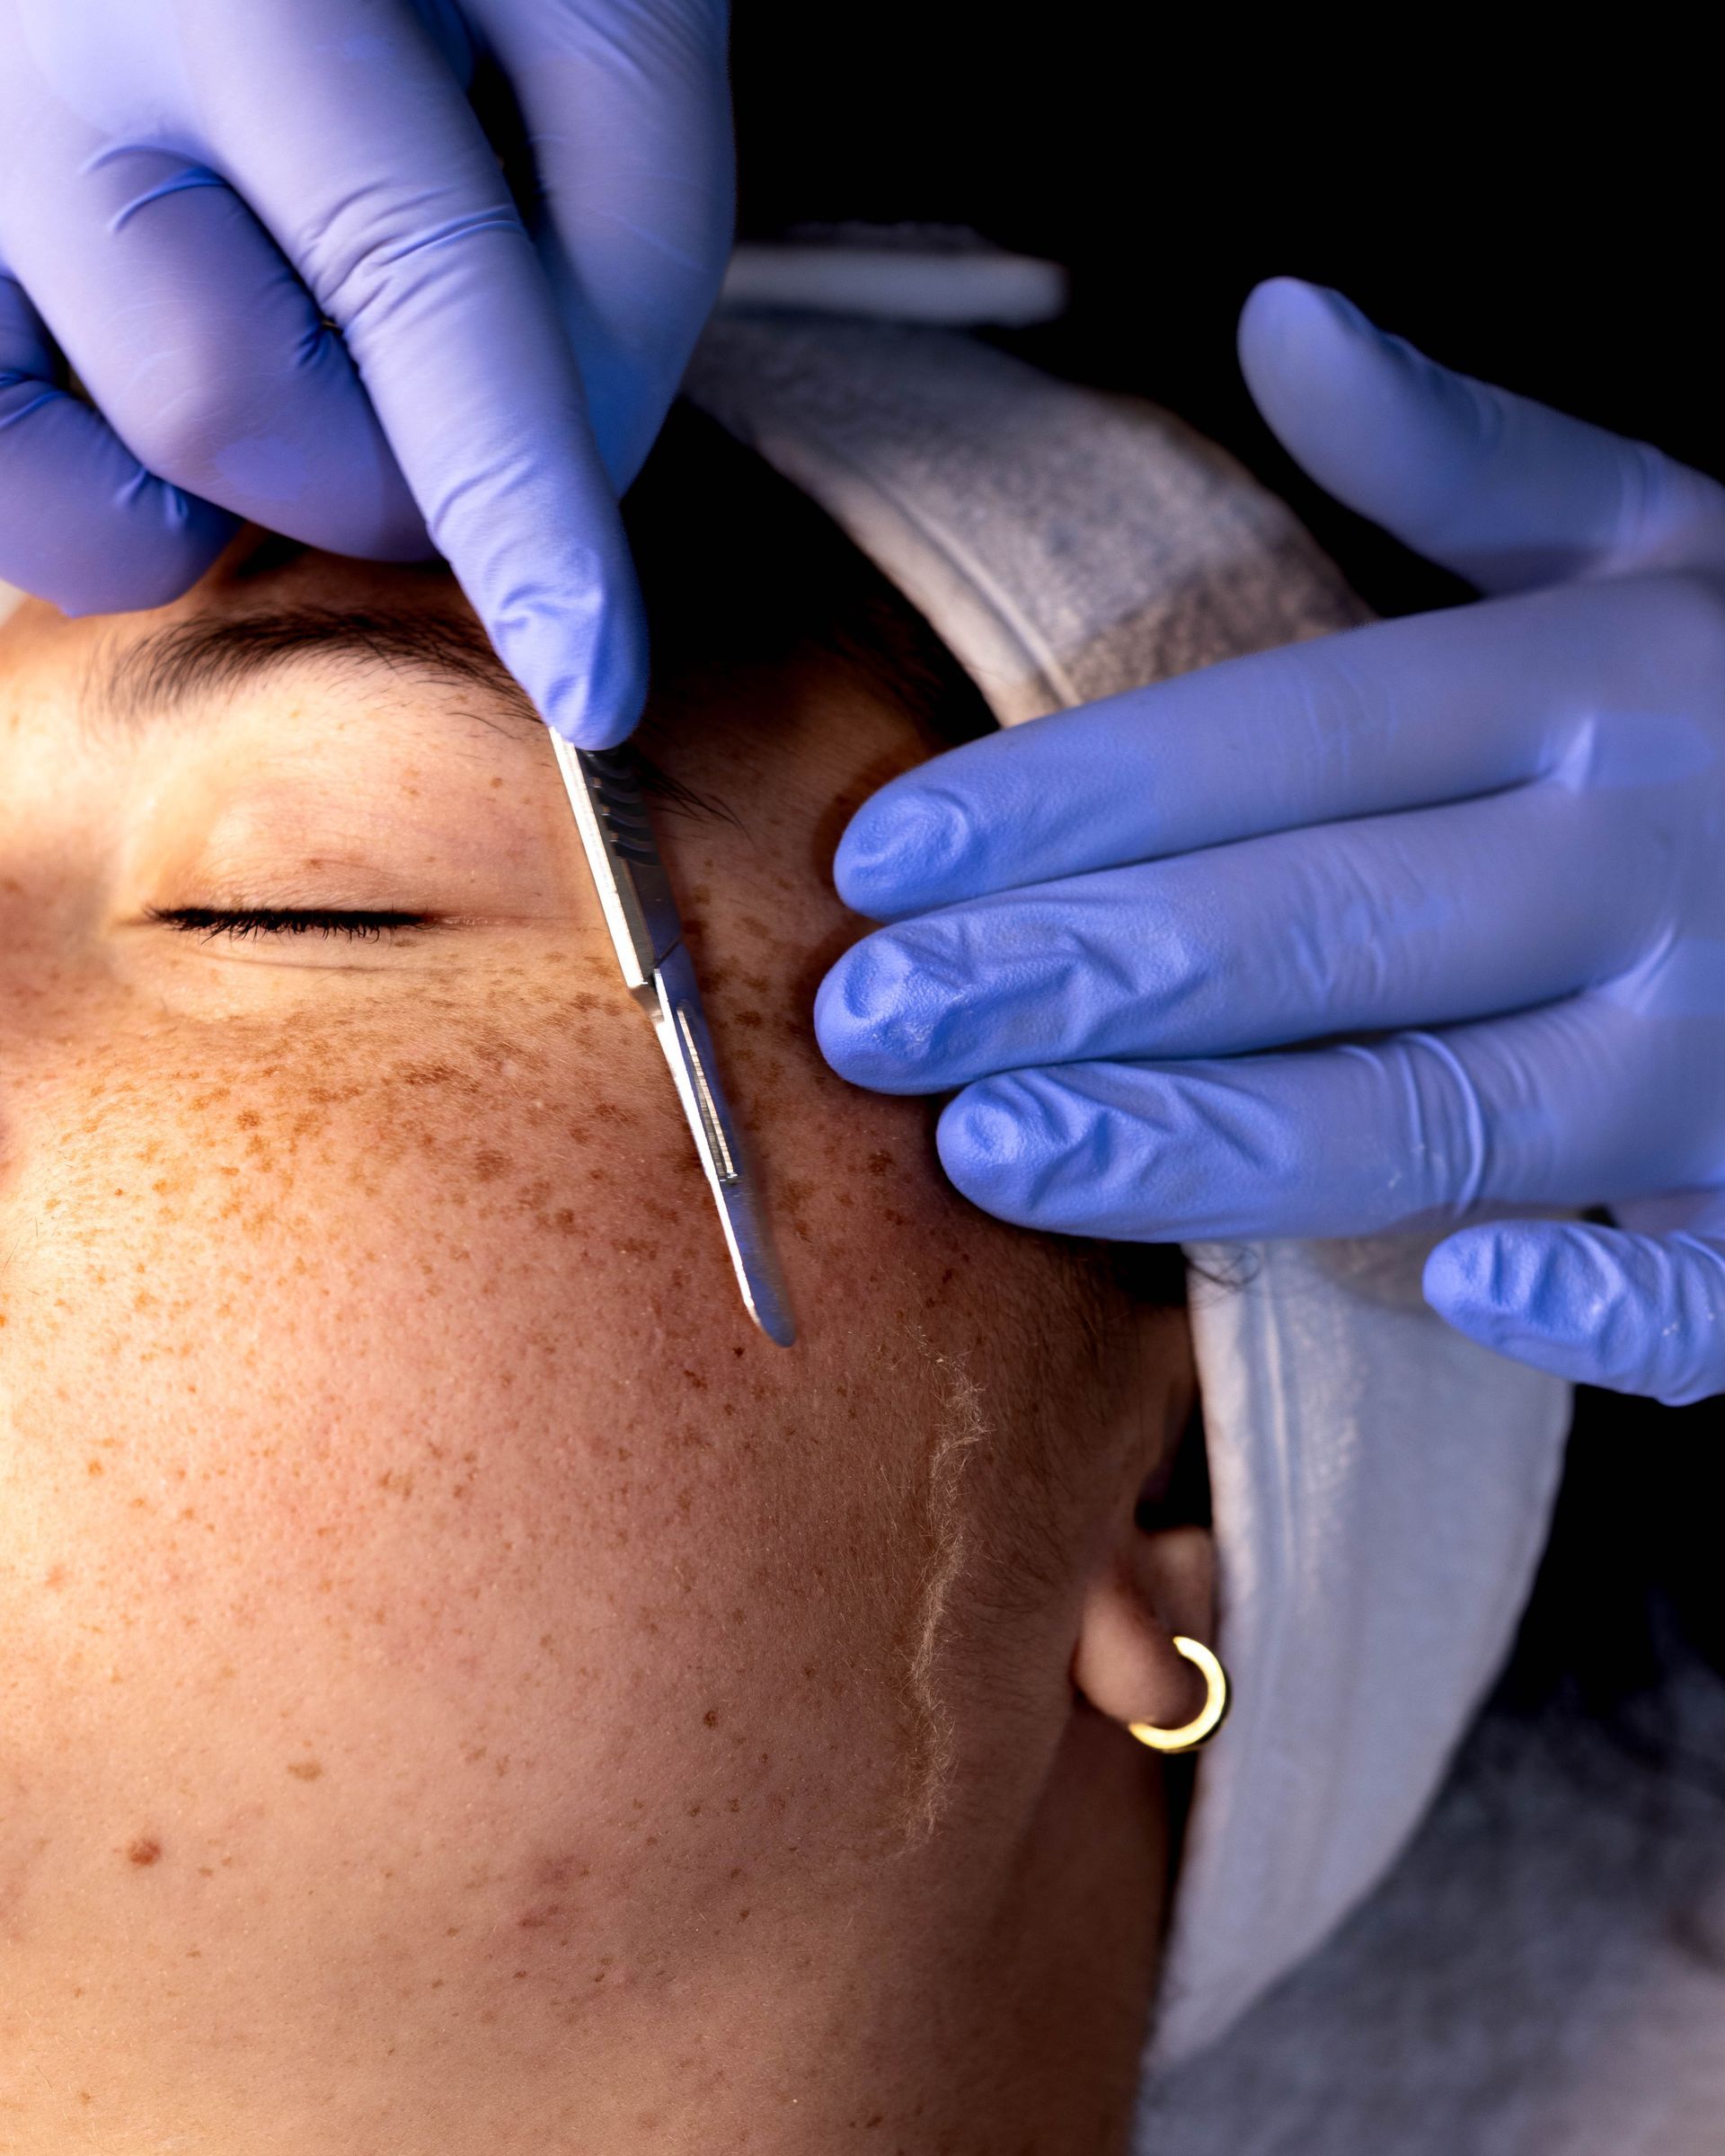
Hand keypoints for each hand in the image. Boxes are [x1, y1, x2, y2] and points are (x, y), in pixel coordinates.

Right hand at [0, 0, 732, 745]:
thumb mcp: (612, 4)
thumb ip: (626, 249)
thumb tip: (552, 506)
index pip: (414, 288)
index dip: (521, 511)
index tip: (594, 691)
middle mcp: (36, 50)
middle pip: (234, 412)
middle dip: (394, 461)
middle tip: (444, 365)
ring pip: (97, 488)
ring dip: (255, 483)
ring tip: (303, 338)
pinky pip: (2, 482)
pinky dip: (120, 505)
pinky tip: (200, 386)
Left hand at [817, 278, 1724, 1403]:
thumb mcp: (1666, 534)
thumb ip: (1469, 453)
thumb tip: (1282, 312)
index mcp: (1604, 684)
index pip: (1287, 737)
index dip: (1074, 801)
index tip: (885, 862)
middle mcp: (1660, 858)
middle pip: (1321, 925)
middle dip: (1077, 979)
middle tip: (871, 1025)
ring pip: (1444, 1108)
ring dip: (1212, 1142)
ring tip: (994, 1154)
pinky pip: (1713, 1283)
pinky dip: (1608, 1300)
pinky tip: (1461, 1297)